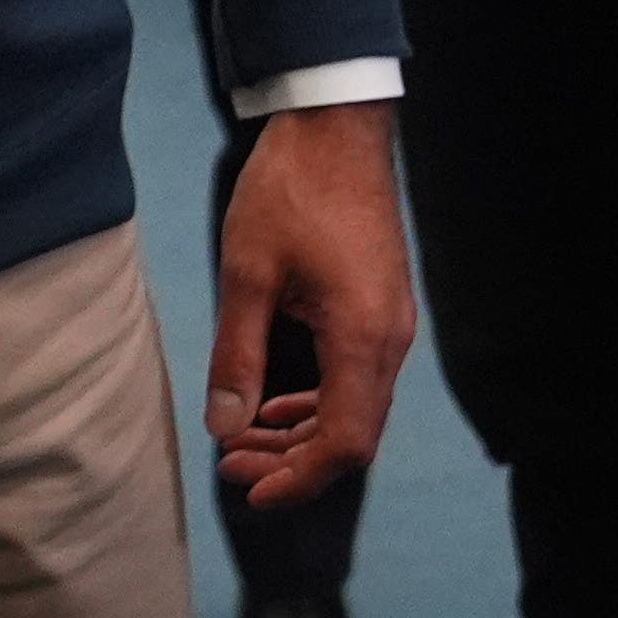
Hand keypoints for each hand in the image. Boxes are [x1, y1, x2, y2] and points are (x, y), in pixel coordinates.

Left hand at [209, 100, 412, 510]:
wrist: (336, 127)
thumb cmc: (289, 190)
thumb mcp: (246, 273)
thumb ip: (237, 356)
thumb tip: (225, 426)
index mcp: (361, 337)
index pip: (344, 442)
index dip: (300, 479)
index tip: (251, 491)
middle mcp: (389, 340)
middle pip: (353, 434)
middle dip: (293, 461)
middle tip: (232, 465)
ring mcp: (392, 324)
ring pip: (355, 407)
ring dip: (302, 432)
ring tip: (244, 439)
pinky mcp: (382, 307)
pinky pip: (357, 377)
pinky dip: (318, 400)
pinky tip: (278, 402)